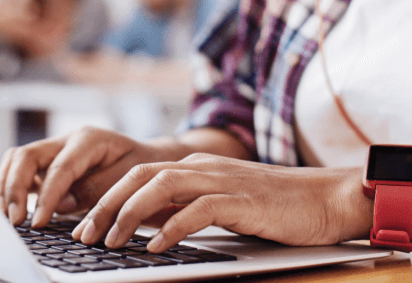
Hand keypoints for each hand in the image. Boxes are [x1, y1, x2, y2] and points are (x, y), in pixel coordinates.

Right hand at [0, 127, 187, 227]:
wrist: (149, 157)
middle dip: (13, 188)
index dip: (45, 197)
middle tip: (14, 220)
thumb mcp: (129, 177)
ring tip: (7, 217)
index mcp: (89, 139)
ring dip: (6, 187)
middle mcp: (67, 140)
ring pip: (16, 159)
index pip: (59, 168)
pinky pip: (20, 169)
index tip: (37, 223)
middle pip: (26, 155)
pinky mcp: (49, 163)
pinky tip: (8, 208)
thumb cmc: (142, 166)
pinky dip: (9, 186)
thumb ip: (97, 190)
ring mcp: (55, 149)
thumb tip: (63, 205)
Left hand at [70, 154, 370, 253]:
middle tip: (84, 234)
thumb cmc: (277, 206)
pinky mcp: (243, 200)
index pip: (140, 173)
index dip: (107, 196)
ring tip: (110, 240)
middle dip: (106, 203)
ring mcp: (223, 180)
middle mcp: (205, 166)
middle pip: (141, 175)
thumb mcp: (224, 202)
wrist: (327, 197)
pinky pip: (198, 209)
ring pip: (162, 185)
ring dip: (129, 212)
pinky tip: (154, 246)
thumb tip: (150, 225)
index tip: (86, 224)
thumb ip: (190, 206)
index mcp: (198, 165)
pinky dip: (172, 226)